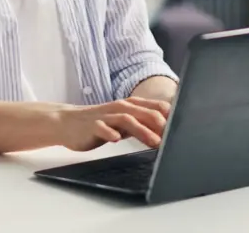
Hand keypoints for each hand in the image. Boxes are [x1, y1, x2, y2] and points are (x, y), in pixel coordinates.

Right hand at [55, 97, 170, 151]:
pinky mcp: (91, 126)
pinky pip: (101, 127)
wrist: (67, 122)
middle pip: (141, 111)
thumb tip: (165, 132)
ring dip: (141, 129)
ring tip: (154, 142)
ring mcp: (104, 116)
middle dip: (158, 123)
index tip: (181, 128)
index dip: (168, 116)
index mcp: (128, 106)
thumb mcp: (122, 122)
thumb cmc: (99, 123)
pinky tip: (115, 139)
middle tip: (172, 136)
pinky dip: (109, 132)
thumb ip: (141, 124)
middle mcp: (118, 108)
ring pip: (125, 119)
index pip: (152, 107)